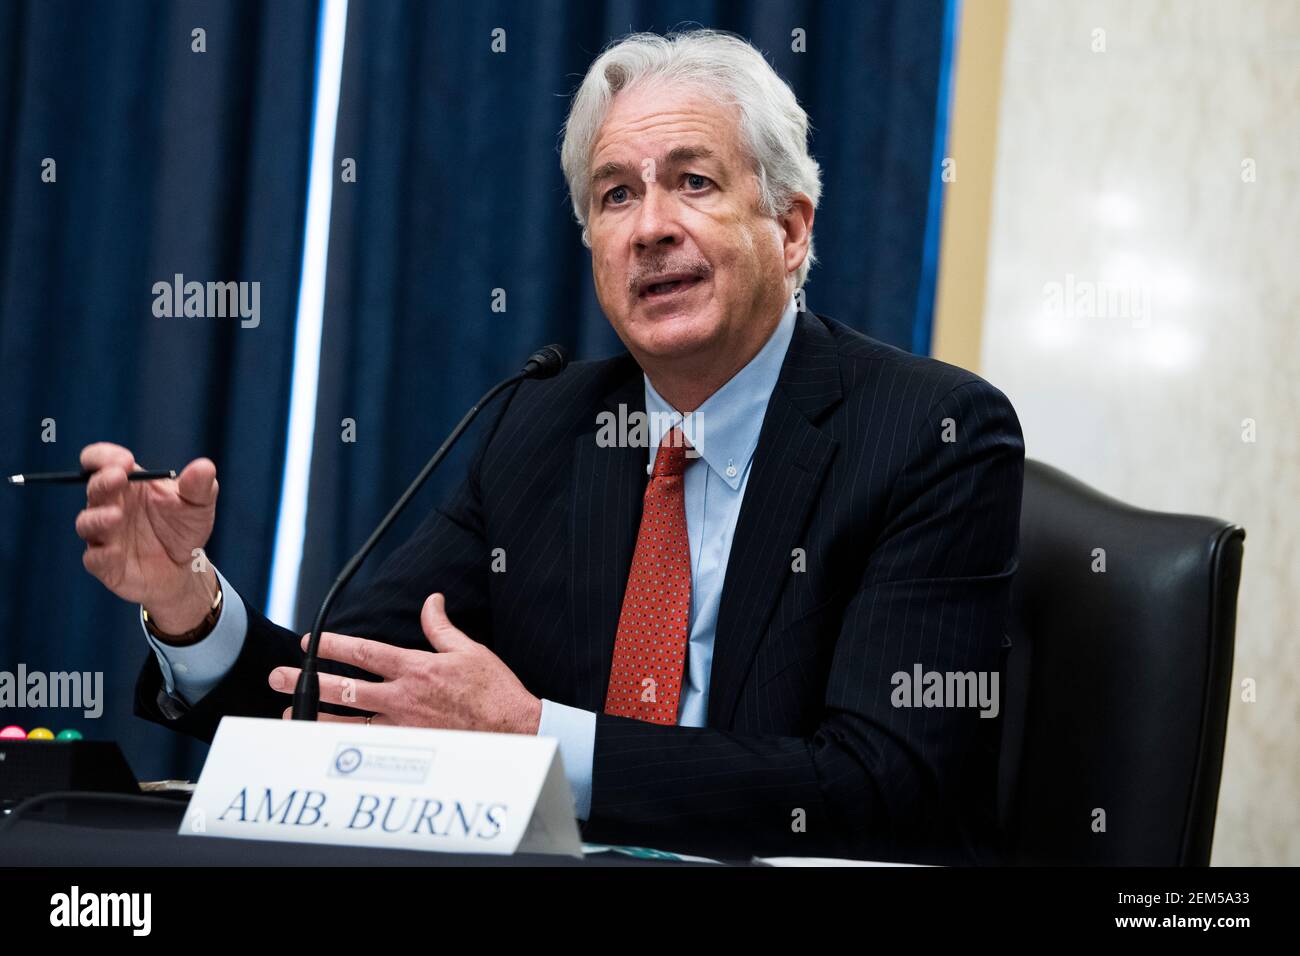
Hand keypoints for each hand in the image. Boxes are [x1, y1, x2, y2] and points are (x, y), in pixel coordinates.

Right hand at [74, 442, 219, 631]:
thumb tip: (204, 466)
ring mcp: (103, 535)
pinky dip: (103, 554)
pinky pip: (95, 558)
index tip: (125, 460)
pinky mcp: (103, 564)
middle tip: (119, 477)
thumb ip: (199, 486)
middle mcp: (108, 505)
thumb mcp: (198, 504)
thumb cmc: (183, 527)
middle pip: (94, 488)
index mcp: (127, 483)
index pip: (101, 461)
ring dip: (98, 517)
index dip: (104, 456)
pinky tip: (116, 551)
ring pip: (87, 523)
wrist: (184, 567)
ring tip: (116, 515)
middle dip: (103, 481)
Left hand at [269, 593, 541, 734]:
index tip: (310, 642)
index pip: (363, 652)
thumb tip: (431, 601)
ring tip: (288, 712)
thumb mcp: (469, 650)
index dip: (332, 645)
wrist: (513, 730)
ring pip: (346, 721)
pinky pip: (366, 744)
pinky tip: (320, 743)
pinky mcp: (408, 748)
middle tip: (276, 677)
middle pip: (343, 688)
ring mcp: (402, 726)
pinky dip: (340, 742)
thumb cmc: (494, 691)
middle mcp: (402, 697)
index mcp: (415, 668)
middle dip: (305, 680)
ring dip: (313, 715)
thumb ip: (441, 627)